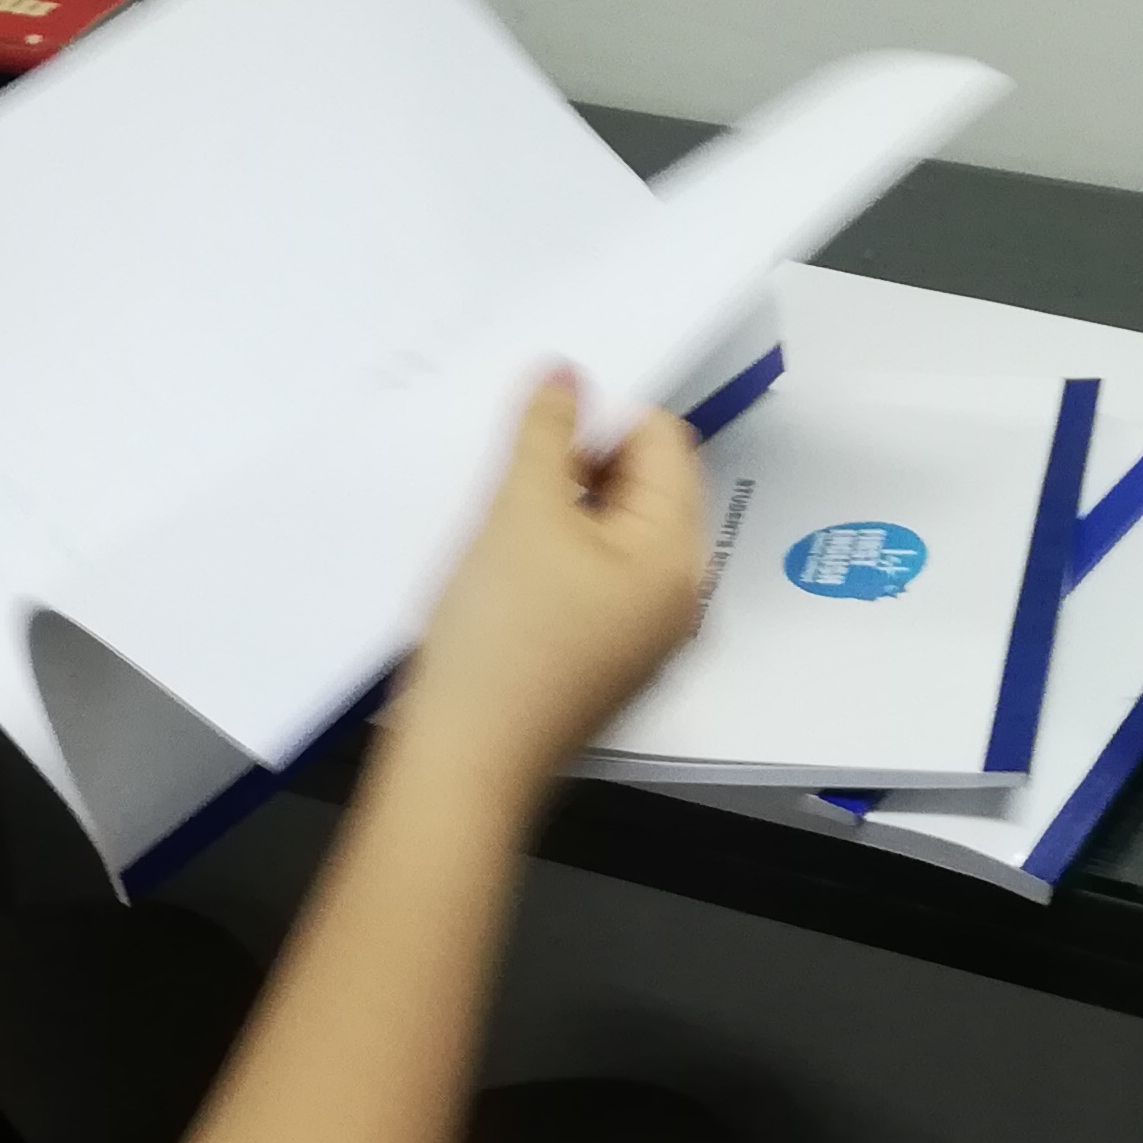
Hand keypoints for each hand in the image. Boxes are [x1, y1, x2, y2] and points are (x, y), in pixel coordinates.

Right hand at [386, 377, 707, 795]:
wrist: (463, 766)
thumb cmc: (500, 643)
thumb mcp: (520, 513)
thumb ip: (548, 431)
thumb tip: (570, 375)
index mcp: (679, 553)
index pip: (664, 439)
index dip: (601, 416)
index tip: (536, 430)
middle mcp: (677, 594)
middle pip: (642, 485)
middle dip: (579, 462)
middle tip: (512, 475)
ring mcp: (641, 632)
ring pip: (609, 531)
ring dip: (559, 508)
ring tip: (502, 526)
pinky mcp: (601, 657)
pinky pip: (589, 578)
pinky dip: (551, 556)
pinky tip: (502, 571)